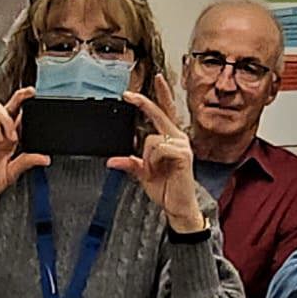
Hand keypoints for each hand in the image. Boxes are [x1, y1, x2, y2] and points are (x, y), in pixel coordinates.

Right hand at [0, 91, 44, 220]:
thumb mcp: (12, 173)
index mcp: (9, 139)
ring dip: (6, 120)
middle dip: (18, 98)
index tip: (35, 95)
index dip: (26, 102)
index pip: (19, 115)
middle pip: (7, 106)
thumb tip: (45, 158)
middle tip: (28, 97)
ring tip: (11, 137)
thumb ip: (26, 162)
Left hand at [114, 74, 206, 233]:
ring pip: (152, 139)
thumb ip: (131, 163)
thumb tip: (113, 161)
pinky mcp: (183, 154)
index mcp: (170, 138)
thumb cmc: (166, 188)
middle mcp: (178, 138)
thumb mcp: (143, 174)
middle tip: (127, 95)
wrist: (177, 206)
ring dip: (147, 158)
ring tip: (154, 170)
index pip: (163, 112)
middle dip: (143, 102)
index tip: (136, 91)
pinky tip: (160, 170)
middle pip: (160, 113)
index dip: (154, 97)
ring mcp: (182, 145)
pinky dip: (152, 162)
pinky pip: (158, 149)